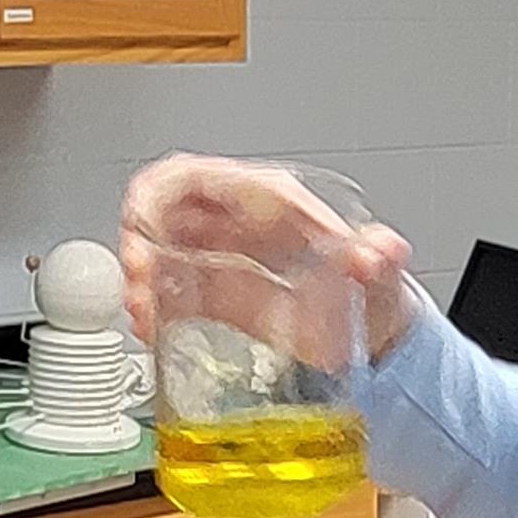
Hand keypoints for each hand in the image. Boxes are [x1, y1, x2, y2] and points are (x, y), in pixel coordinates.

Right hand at [119, 154, 417, 363]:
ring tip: (142, 310)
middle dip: (141, 236)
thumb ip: (380, 262)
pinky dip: (154, 305)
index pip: (204, 178)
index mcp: (274, 206)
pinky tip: (152, 326)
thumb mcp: (379, 282)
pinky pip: (172, 288)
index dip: (161, 196)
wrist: (372, 339)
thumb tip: (381, 249)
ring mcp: (226, 256)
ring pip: (163, 247)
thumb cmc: (373, 300)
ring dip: (143, 275)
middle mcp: (244, 223)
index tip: (145, 230)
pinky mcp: (218, 292)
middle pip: (169, 206)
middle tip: (136, 273)